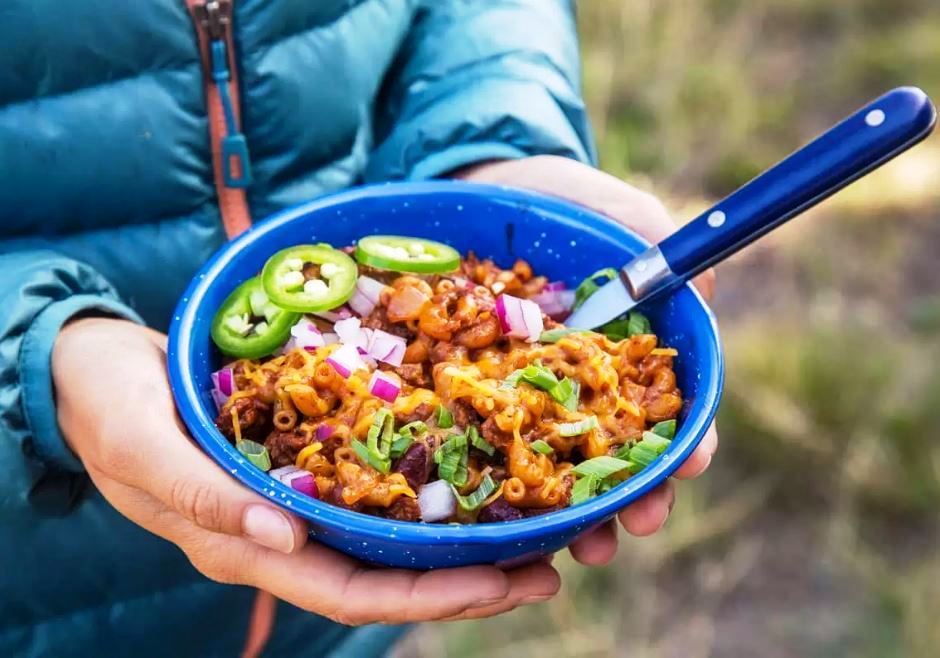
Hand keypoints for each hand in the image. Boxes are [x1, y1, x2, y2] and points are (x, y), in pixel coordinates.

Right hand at [53, 318, 559, 623]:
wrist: (91, 366)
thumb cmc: (108, 404)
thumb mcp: (143, 445)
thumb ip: (204, 497)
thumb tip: (287, 539)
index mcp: (244, 545)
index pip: (349, 592)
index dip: (426, 596)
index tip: (500, 583)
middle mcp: (280, 532)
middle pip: (387, 576)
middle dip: (468, 581)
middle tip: (549, 567)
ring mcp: (294, 500)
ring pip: (389, 538)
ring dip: (461, 541)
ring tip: (535, 533)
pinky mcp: (303, 461)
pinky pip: (375, 486)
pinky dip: (427, 489)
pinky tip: (474, 474)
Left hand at [455, 156, 718, 563]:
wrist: (475, 194)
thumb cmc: (554, 201)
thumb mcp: (609, 208)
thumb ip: (656, 240)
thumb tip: (706, 288)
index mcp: (621, 354)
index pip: (666, 409)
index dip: (685, 442)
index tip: (691, 464)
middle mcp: (579, 389)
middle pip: (617, 457)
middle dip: (634, 498)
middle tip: (637, 526)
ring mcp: (526, 401)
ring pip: (557, 473)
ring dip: (577, 517)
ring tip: (583, 546)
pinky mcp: (474, 403)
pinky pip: (488, 454)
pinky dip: (504, 493)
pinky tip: (510, 525)